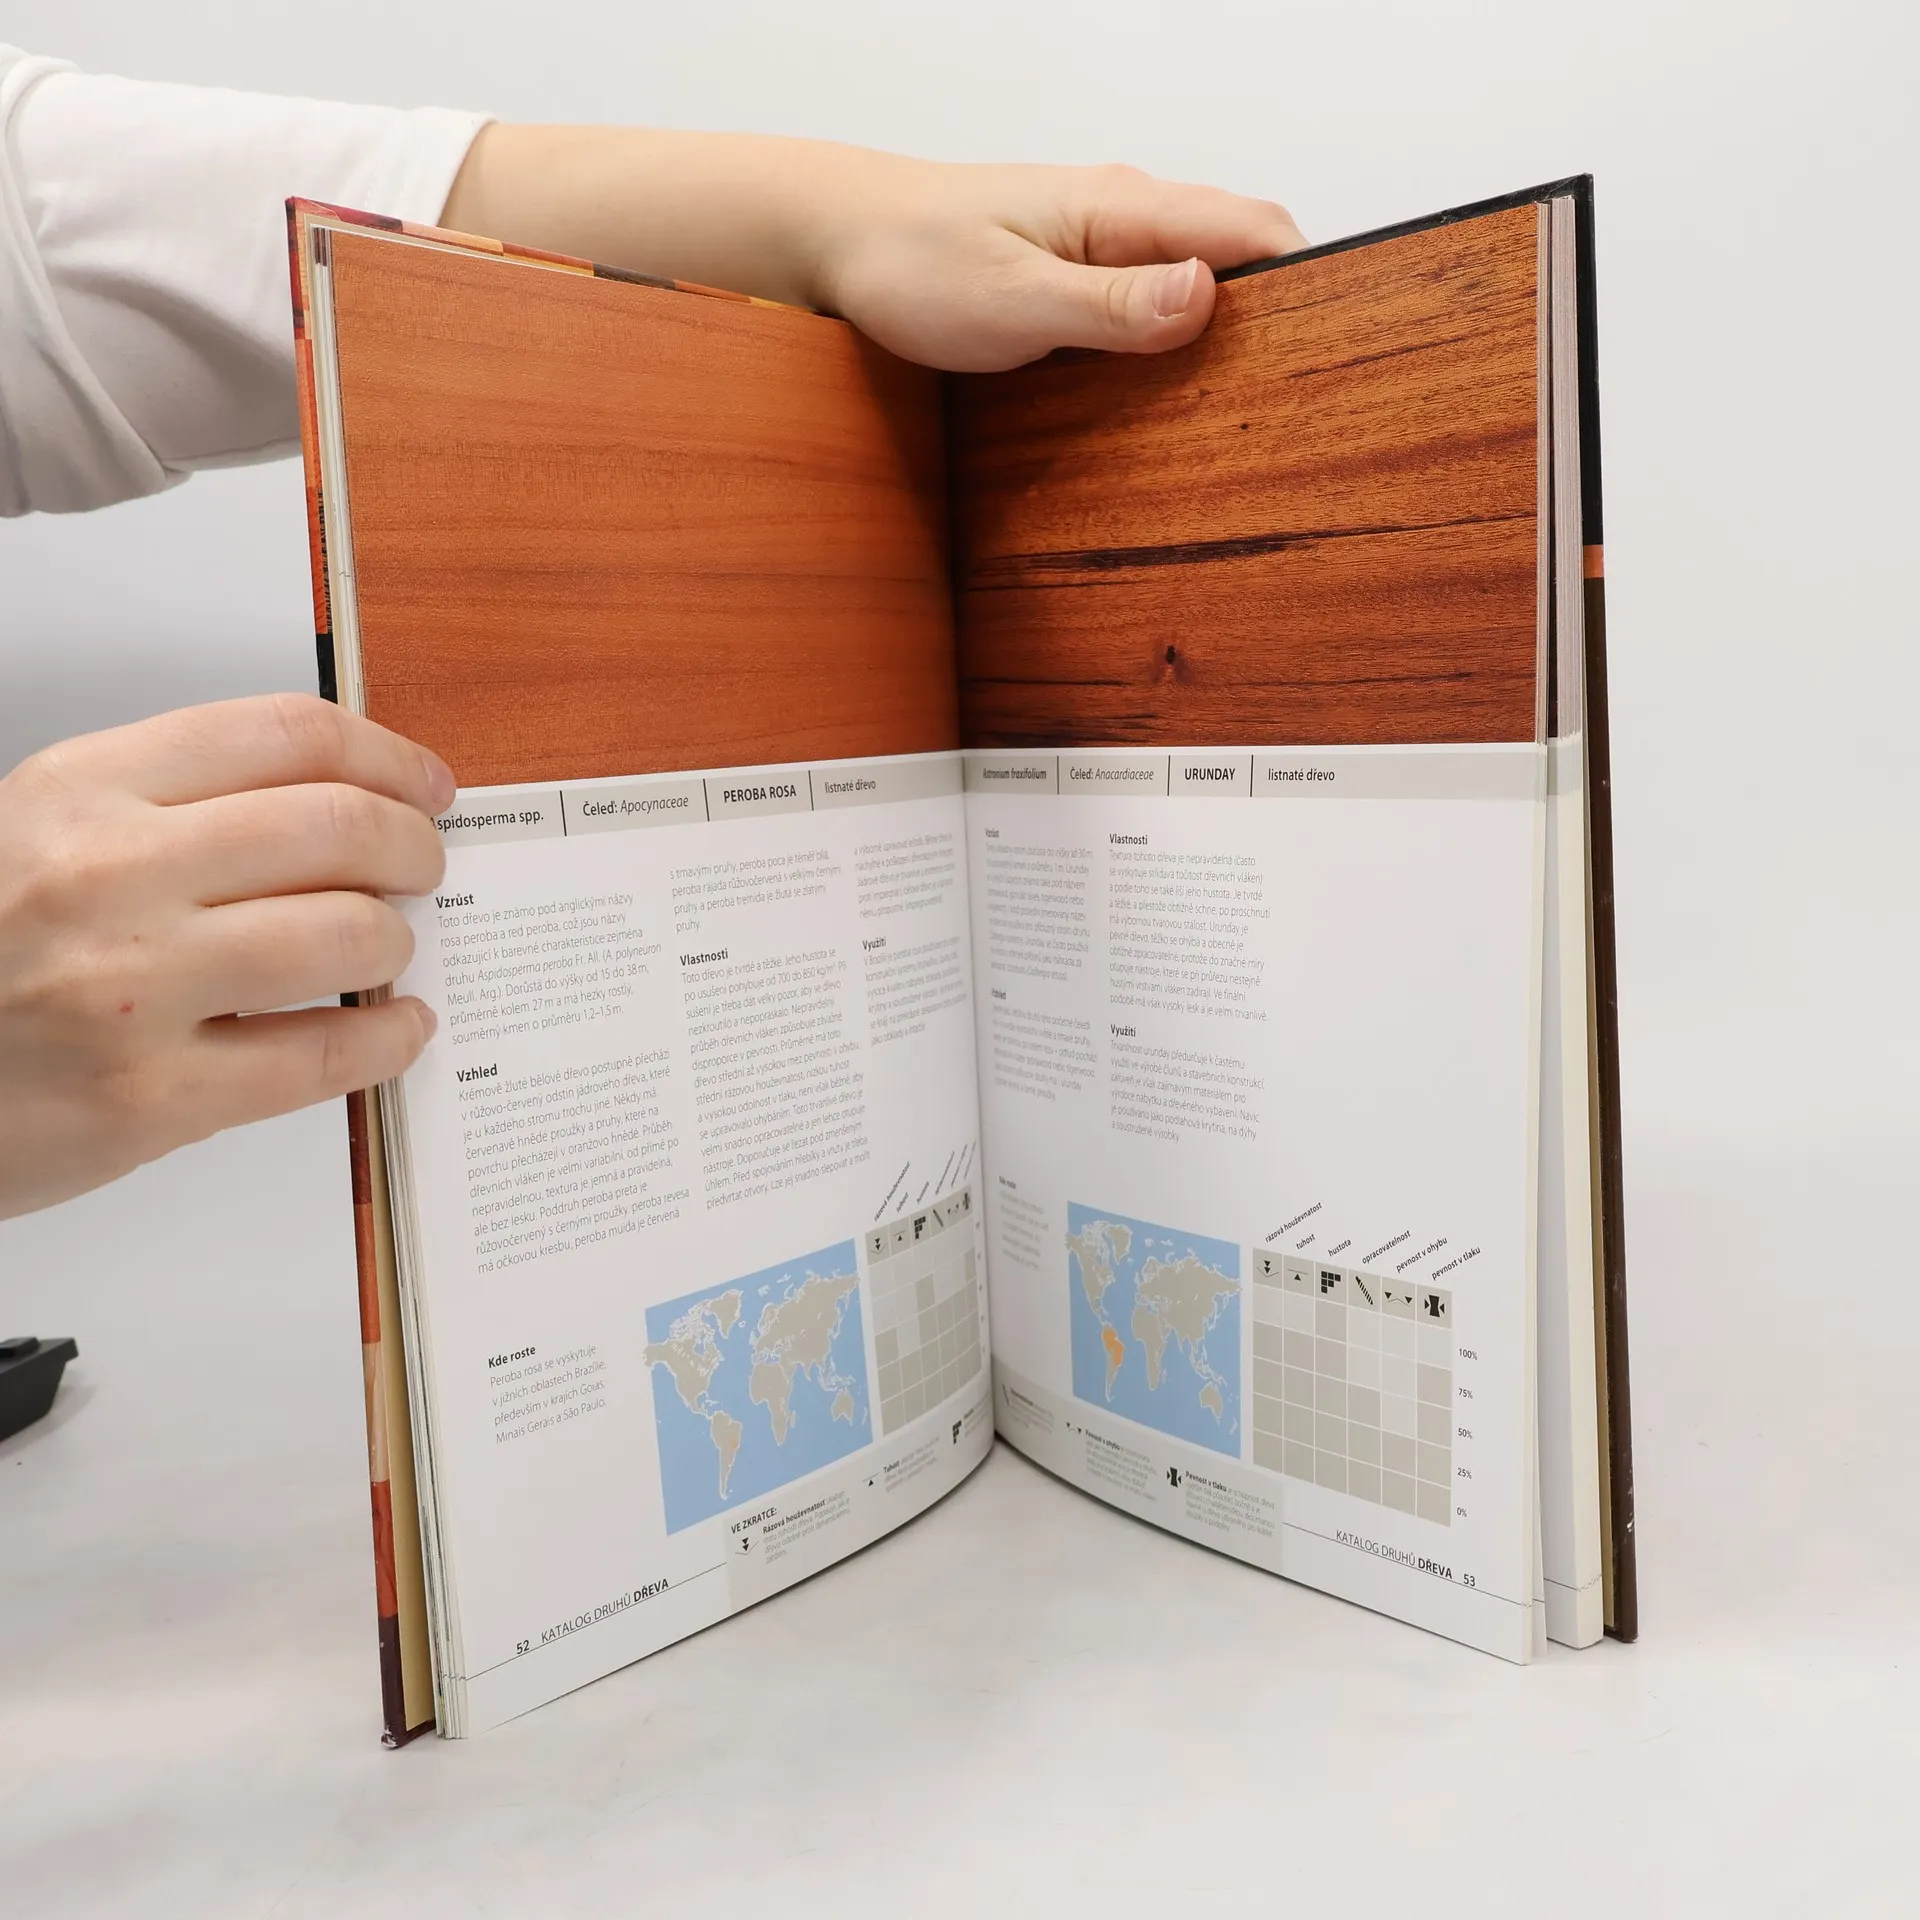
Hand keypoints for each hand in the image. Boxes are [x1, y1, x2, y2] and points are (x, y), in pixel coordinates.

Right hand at [0, 694, 449, 1218]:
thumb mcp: (42, 834)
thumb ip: (172, 807)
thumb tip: (340, 804)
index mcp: (83, 791)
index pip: (286, 735)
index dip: (384, 757)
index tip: (424, 785)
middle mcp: (109, 876)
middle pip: (338, 828)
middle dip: (412, 847)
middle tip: (422, 868)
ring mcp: (131, 989)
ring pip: (347, 936)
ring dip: (397, 941)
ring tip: (389, 948)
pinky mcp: (151, 1097)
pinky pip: (323, 1056)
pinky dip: (387, 1039)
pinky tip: (397, 1028)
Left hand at [801, 154, 1307, 371]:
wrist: (837, 239)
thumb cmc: (909, 259)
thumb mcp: (1012, 298)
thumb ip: (1109, 305)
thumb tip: (1206, 298)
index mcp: (1122, 210)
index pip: (1253, 233)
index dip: (1308, 288)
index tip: (1330, 351)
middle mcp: (1123, 221)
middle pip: (1239, 261)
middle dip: (1276, 322)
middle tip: (1294, 401)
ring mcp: (1101, 251)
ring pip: (1195, 286)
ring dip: (1224, 339)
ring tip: (1246, 410)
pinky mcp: (1076, 283)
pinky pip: (1150, 307)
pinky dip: (1174, 345)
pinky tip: (1171, 397)